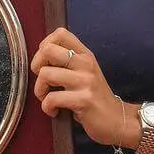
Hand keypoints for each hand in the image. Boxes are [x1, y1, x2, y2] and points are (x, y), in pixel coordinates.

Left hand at [31, 28, 124, 147]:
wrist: (116, 120)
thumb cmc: (94, 97)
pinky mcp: (83, 100)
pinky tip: (55, 111)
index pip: (60, 33)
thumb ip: (68, 62)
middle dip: (36, 66)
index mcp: (85, 54)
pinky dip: (47, 107)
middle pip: (47, 50)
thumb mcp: (85, 73)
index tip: (46, 63)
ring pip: (45, 74)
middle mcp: (85, 63)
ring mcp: (85, 81)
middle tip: (44, 81)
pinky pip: (52, 98)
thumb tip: (41, 57)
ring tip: (48, 99)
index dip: (45, 45)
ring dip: (39, 90)